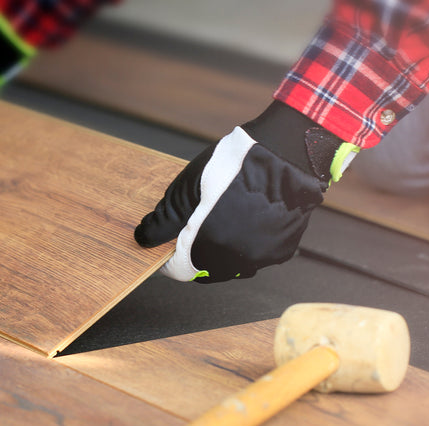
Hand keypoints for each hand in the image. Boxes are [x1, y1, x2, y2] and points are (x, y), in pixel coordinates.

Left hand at [134, 102, 357, 282]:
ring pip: (233, 263)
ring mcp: (262, 257)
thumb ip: (162, 221)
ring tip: (221, 218)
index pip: (178, 270)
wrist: (284, 152)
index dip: (167, 259)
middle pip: (206, 268)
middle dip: (194, 252)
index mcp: (209, 247)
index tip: (163, 248)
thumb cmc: (234, 165)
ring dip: (222, 248)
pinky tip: (246, 218)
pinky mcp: (281, 250)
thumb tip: (144, 238)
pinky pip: (257, 255)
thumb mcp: (186, 189)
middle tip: (193, 226)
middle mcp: (238, 260)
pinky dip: (247, 243)